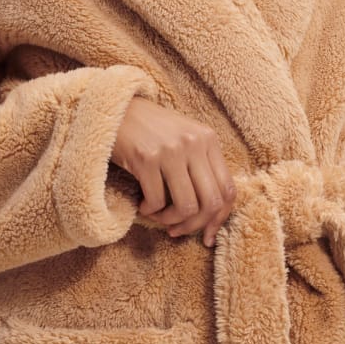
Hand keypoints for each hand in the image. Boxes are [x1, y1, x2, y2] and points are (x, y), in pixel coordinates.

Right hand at [110, 96, 236, 246]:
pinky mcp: (146, 158)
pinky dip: (150, 211)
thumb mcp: (184, 139)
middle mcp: (194, 143)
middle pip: (210, 202)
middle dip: (194, 225)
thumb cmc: (150, 130)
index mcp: (208, 139)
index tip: (208, 235)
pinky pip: (157, 200)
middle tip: (178, 229)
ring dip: (171, 220)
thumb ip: (201, 165)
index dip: (219, 219)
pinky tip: (142, 205)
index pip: (228, 189)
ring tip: (158, 216)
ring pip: (186, 206)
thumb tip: (213, 212)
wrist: (116, 108)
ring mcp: (171, 150)